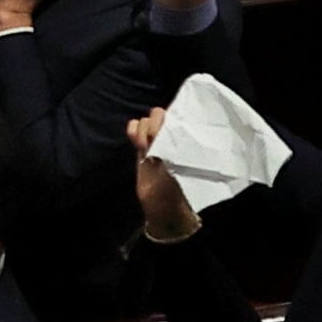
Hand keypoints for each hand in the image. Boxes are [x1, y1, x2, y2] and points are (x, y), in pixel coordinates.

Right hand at [128, 107, 201, 244]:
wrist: (164, 207)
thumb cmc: (181, 192)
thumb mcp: (180, 173)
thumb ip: (174, 155)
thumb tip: (167, 140)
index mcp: (188, 142)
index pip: (179, 117)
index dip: (169, 119)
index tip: (166, 132)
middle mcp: (172, 138)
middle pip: (158, 114)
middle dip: (154, 123)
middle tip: (153, 139)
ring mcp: (155, 141)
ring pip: (145, 120)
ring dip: (142, 129)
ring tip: (144, 146)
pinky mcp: (142, 146)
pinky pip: (133, 127)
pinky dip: (133, 130)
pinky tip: (136, 143)